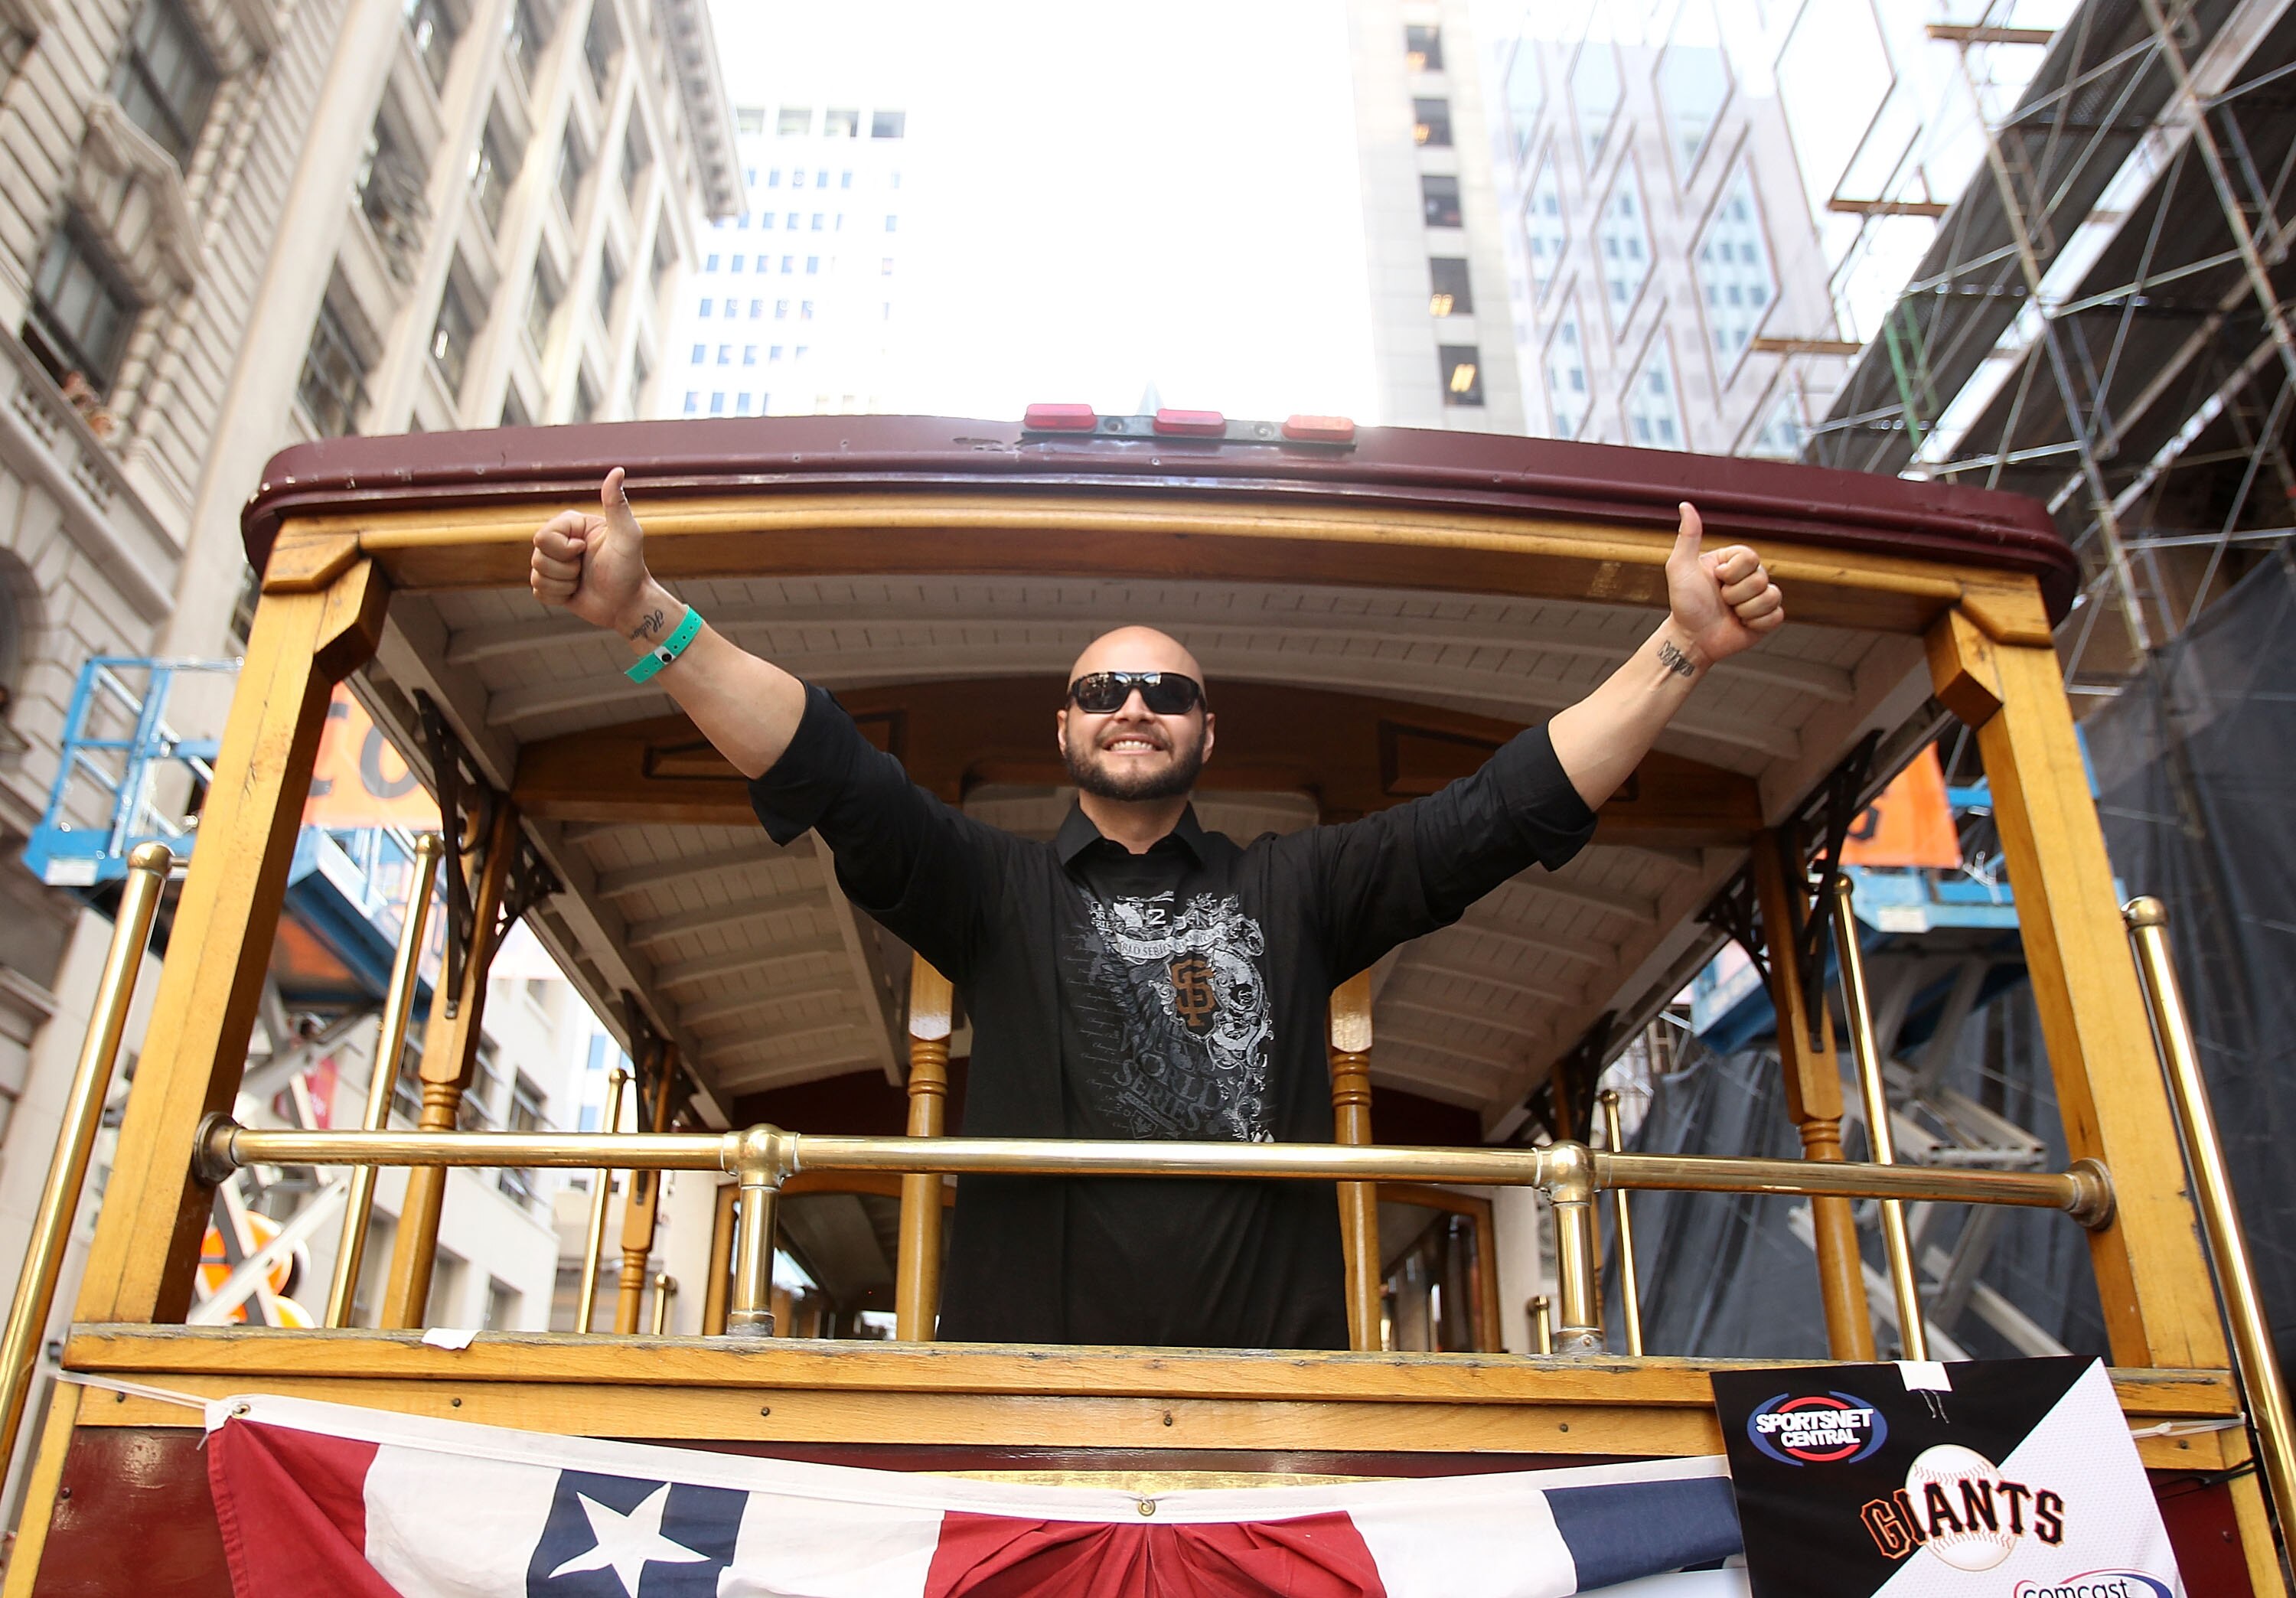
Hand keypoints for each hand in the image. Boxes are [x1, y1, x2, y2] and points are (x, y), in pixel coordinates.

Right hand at [529, 468, 657, 635]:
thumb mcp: (627, 535)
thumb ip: (617, 504)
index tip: (586, 550)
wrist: (628, 605)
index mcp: (571, 525)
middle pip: (536, 556)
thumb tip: (617, 470)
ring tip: (583, 581)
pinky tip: (575, 593)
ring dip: (563, 584)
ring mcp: (555, 563)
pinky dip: (558, 596)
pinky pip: (538, 592)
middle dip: (564, 569)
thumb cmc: (630, 569)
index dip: (564, 549)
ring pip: (536, 575)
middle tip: (585, 569)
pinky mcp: (552, 585)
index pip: (543, 536)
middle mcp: (560, 541)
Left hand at [1663, 501, 1783, 667]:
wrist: (1692, 639)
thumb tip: (1685, 505)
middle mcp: (1749, 577)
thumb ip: (1688, 537)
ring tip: (1730, 613)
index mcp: (1733, 561)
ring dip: (1745, 609)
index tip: (1715, 580)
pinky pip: (1776, 615)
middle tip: (1720, 601)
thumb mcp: (1680, 567)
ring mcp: (1759, 598)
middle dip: (1735, 594)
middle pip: (1760, 577)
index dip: (1732, 572)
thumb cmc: (1684, 604)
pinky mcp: (1767, 619)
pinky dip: (1756, 623)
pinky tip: (1742, 624)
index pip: (1749, 557)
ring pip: (1770, 596)